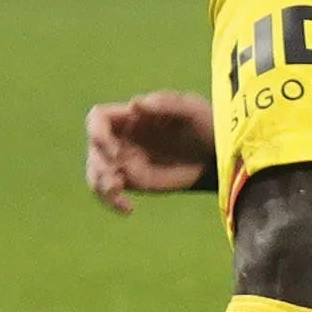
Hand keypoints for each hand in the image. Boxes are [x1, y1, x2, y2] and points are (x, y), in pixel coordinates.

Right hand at [86, 90, 219, 213]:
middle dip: (100, 165)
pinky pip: (110, 192)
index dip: (97, 133)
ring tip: (118, 193)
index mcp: (131, 116)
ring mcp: (125, 160)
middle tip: (118, 181)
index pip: (97, 118)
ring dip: (100, 185)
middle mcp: (122, 137)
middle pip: (93, 149)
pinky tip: (128, 208)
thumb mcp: (191, 109)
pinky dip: (112, 201)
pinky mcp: (133, 180)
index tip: (114, 151)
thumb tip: (134, 104)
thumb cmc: (205, 123)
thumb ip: (165, 103)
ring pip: (96, 172)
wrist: (217, 154)